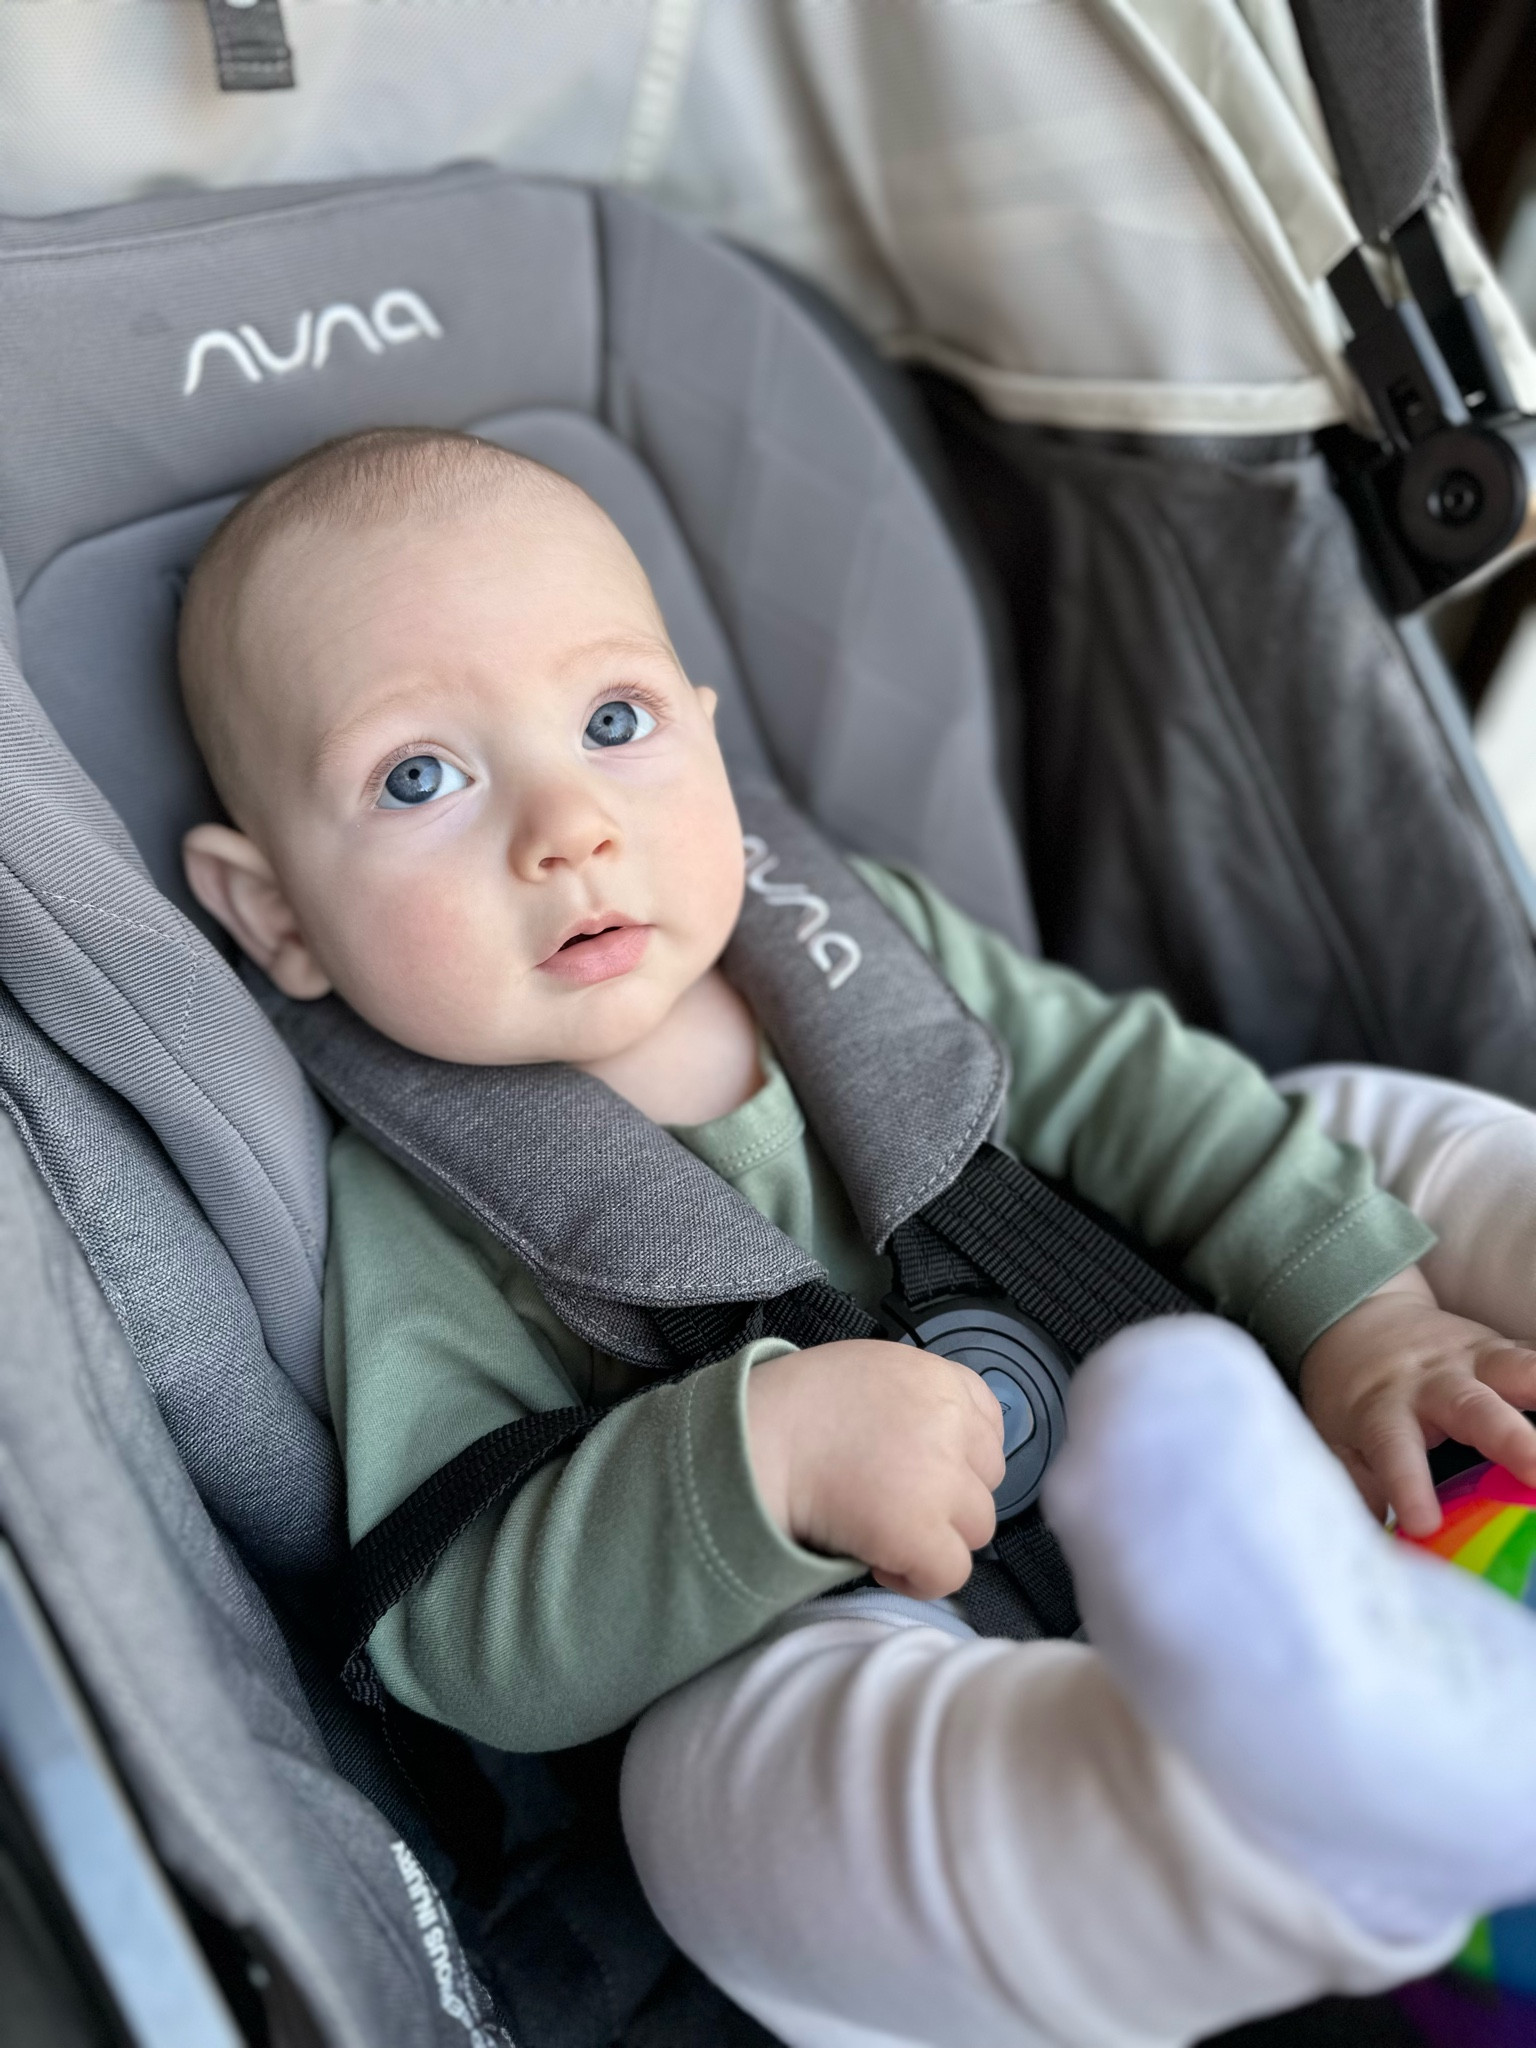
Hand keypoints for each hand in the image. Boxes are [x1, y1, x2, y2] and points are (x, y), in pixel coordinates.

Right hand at [745, 1340, 1004, 1597]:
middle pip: (986, 1480)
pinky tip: (880, 1559)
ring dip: (936, 1536)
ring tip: (882, 1531)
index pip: (990, 1424)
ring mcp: (940, 1478)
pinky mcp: (919, 1530)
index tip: (922, 1470)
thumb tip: (937, 1443)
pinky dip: (918, 1576)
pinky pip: (949, 1572)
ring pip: (976, 1528)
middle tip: (892, 1501)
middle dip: (948, 1497)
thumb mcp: (869, 1372)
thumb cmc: (794, 1406)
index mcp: (938, 1379)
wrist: (755, 1441)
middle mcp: (950, 1423)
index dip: (959, 1456)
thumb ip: (916, 1399)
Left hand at [1299, 1266, 1535, 1535]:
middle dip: (1511, 1440)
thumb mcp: (1336, 1440)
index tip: (1424, 1524)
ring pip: (1520, 1370)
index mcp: (1385, 1410)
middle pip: (1472, 1408)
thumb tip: (1369, 1547)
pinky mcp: (1506, 1350)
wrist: (1364, 1319)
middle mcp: (1433, 1382)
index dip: (1409, 1485)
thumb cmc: (1356, 1397)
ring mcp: (1475, 1361)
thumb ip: (1355, 1487)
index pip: (1395, 1451)